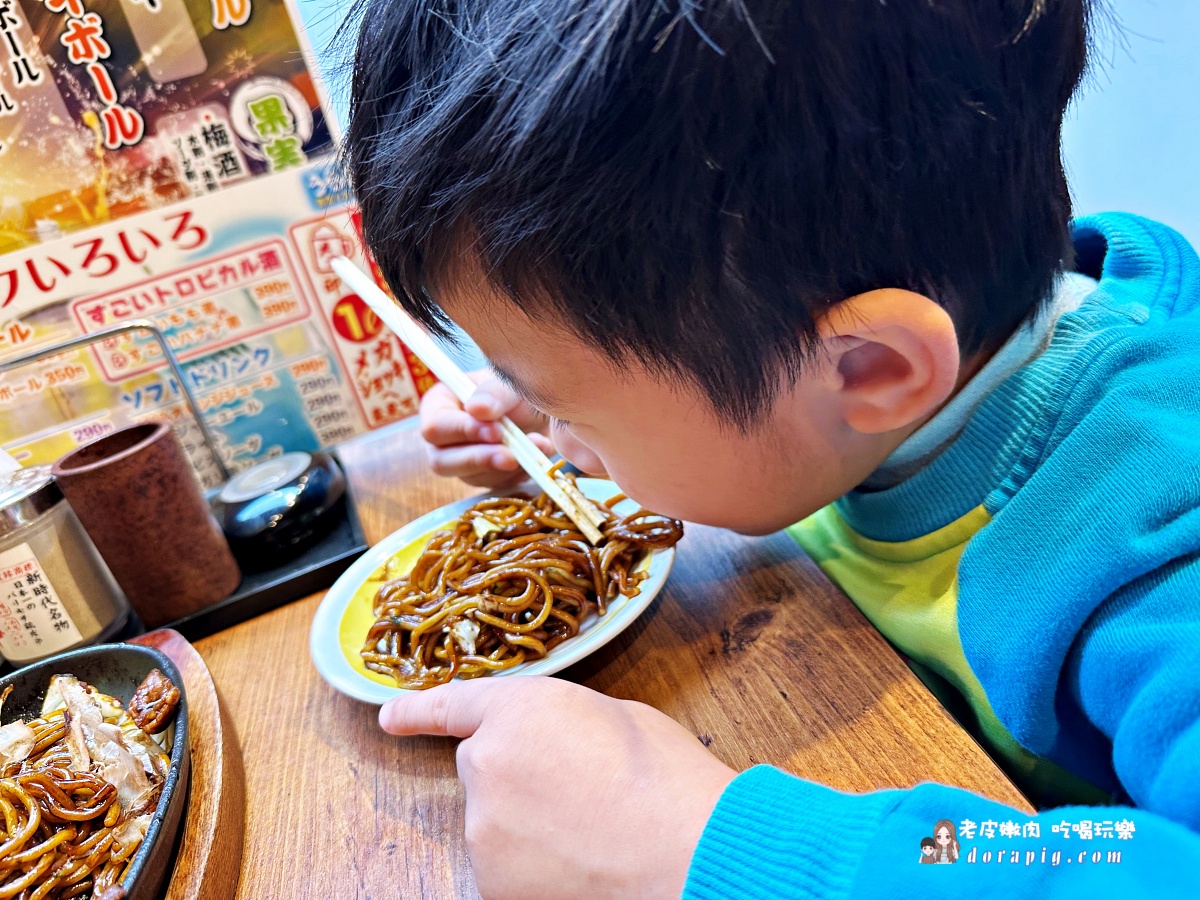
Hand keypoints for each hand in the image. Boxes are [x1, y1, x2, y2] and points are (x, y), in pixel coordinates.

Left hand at [380, 677, 735, 899]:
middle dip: (518, 775)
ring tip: (588, 831)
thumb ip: (566, 720)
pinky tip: (577, 864)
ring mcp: (483, 827)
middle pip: (483, 766)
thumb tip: (555, 743)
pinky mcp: (490, 881)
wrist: (684, 851)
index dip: (417, 711)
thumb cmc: (666, 778)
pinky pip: (503, 865)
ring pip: (494, 820)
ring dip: (526, 823)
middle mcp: (486, 762)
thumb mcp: (618, 717)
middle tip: (578, 790)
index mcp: (520, 708)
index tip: (390, 718)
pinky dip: (531, 867)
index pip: (453, 705)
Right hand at [419, 371, 555, 487]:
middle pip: (442, 462)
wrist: (540, 408)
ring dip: (505, 467)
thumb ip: (493, 393)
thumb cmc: (515, 389)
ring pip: (471, 477)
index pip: (436, 427)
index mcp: (438, 405)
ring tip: (535, 446)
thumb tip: (477, 409)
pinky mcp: (483, 477)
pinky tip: (537, 454)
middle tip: (511, 456)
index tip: (497, 431)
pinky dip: (518, 473)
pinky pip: (495, 485)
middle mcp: (443, 438)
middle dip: (479, 460)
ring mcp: (460, 462)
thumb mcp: (507, 383)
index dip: (463, 432)